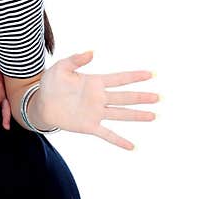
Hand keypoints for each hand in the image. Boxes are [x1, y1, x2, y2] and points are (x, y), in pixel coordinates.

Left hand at [38, 50, 157, 149]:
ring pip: (121, 114)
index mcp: (95, 82)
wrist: (41, 103)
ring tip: (153, 116)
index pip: (119, 78)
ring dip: (137, 115)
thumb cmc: (51, 83)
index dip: (134, 76)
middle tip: (159, 97)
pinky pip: (107, 134)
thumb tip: (92, 52)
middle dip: (142, 97)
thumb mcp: (61, 67)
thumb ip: (75, 59)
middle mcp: (99, 98)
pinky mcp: (89, 125)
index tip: (151, 74)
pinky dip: (119, 141)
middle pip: (125, 97)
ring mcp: (96, 112)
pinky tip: (132, 147)